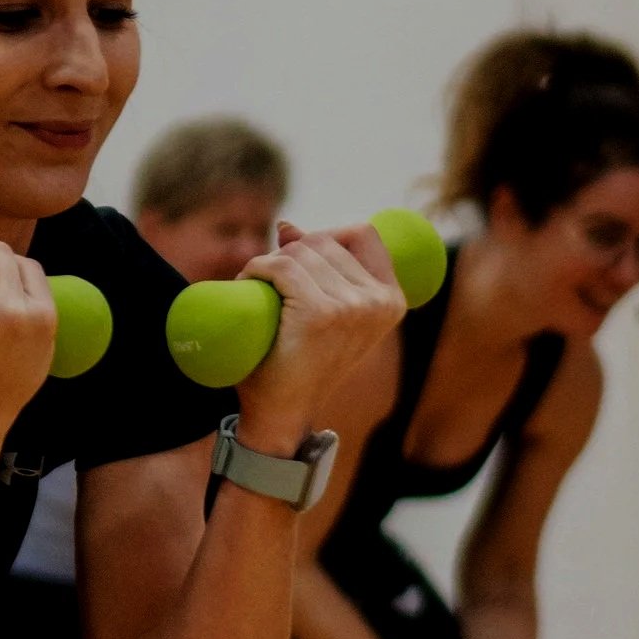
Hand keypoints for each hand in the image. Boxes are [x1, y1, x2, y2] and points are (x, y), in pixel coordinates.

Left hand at [234, 220, 406, 452]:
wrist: (282, 412)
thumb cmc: (299, 361)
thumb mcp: (322, 311)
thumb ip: (316, 268)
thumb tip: (287, 226)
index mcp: (391, 300)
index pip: (363, 233)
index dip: (327, 234)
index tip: (302, 255)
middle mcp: (377, 302)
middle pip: (323, 240)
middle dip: (290, 253)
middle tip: (271, 283)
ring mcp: (351, 307)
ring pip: (298, 252)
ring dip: (269, 263)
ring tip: (258, 289)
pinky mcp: (319, 313)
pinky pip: (280, 267)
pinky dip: (256, 269)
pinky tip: (248, 284)